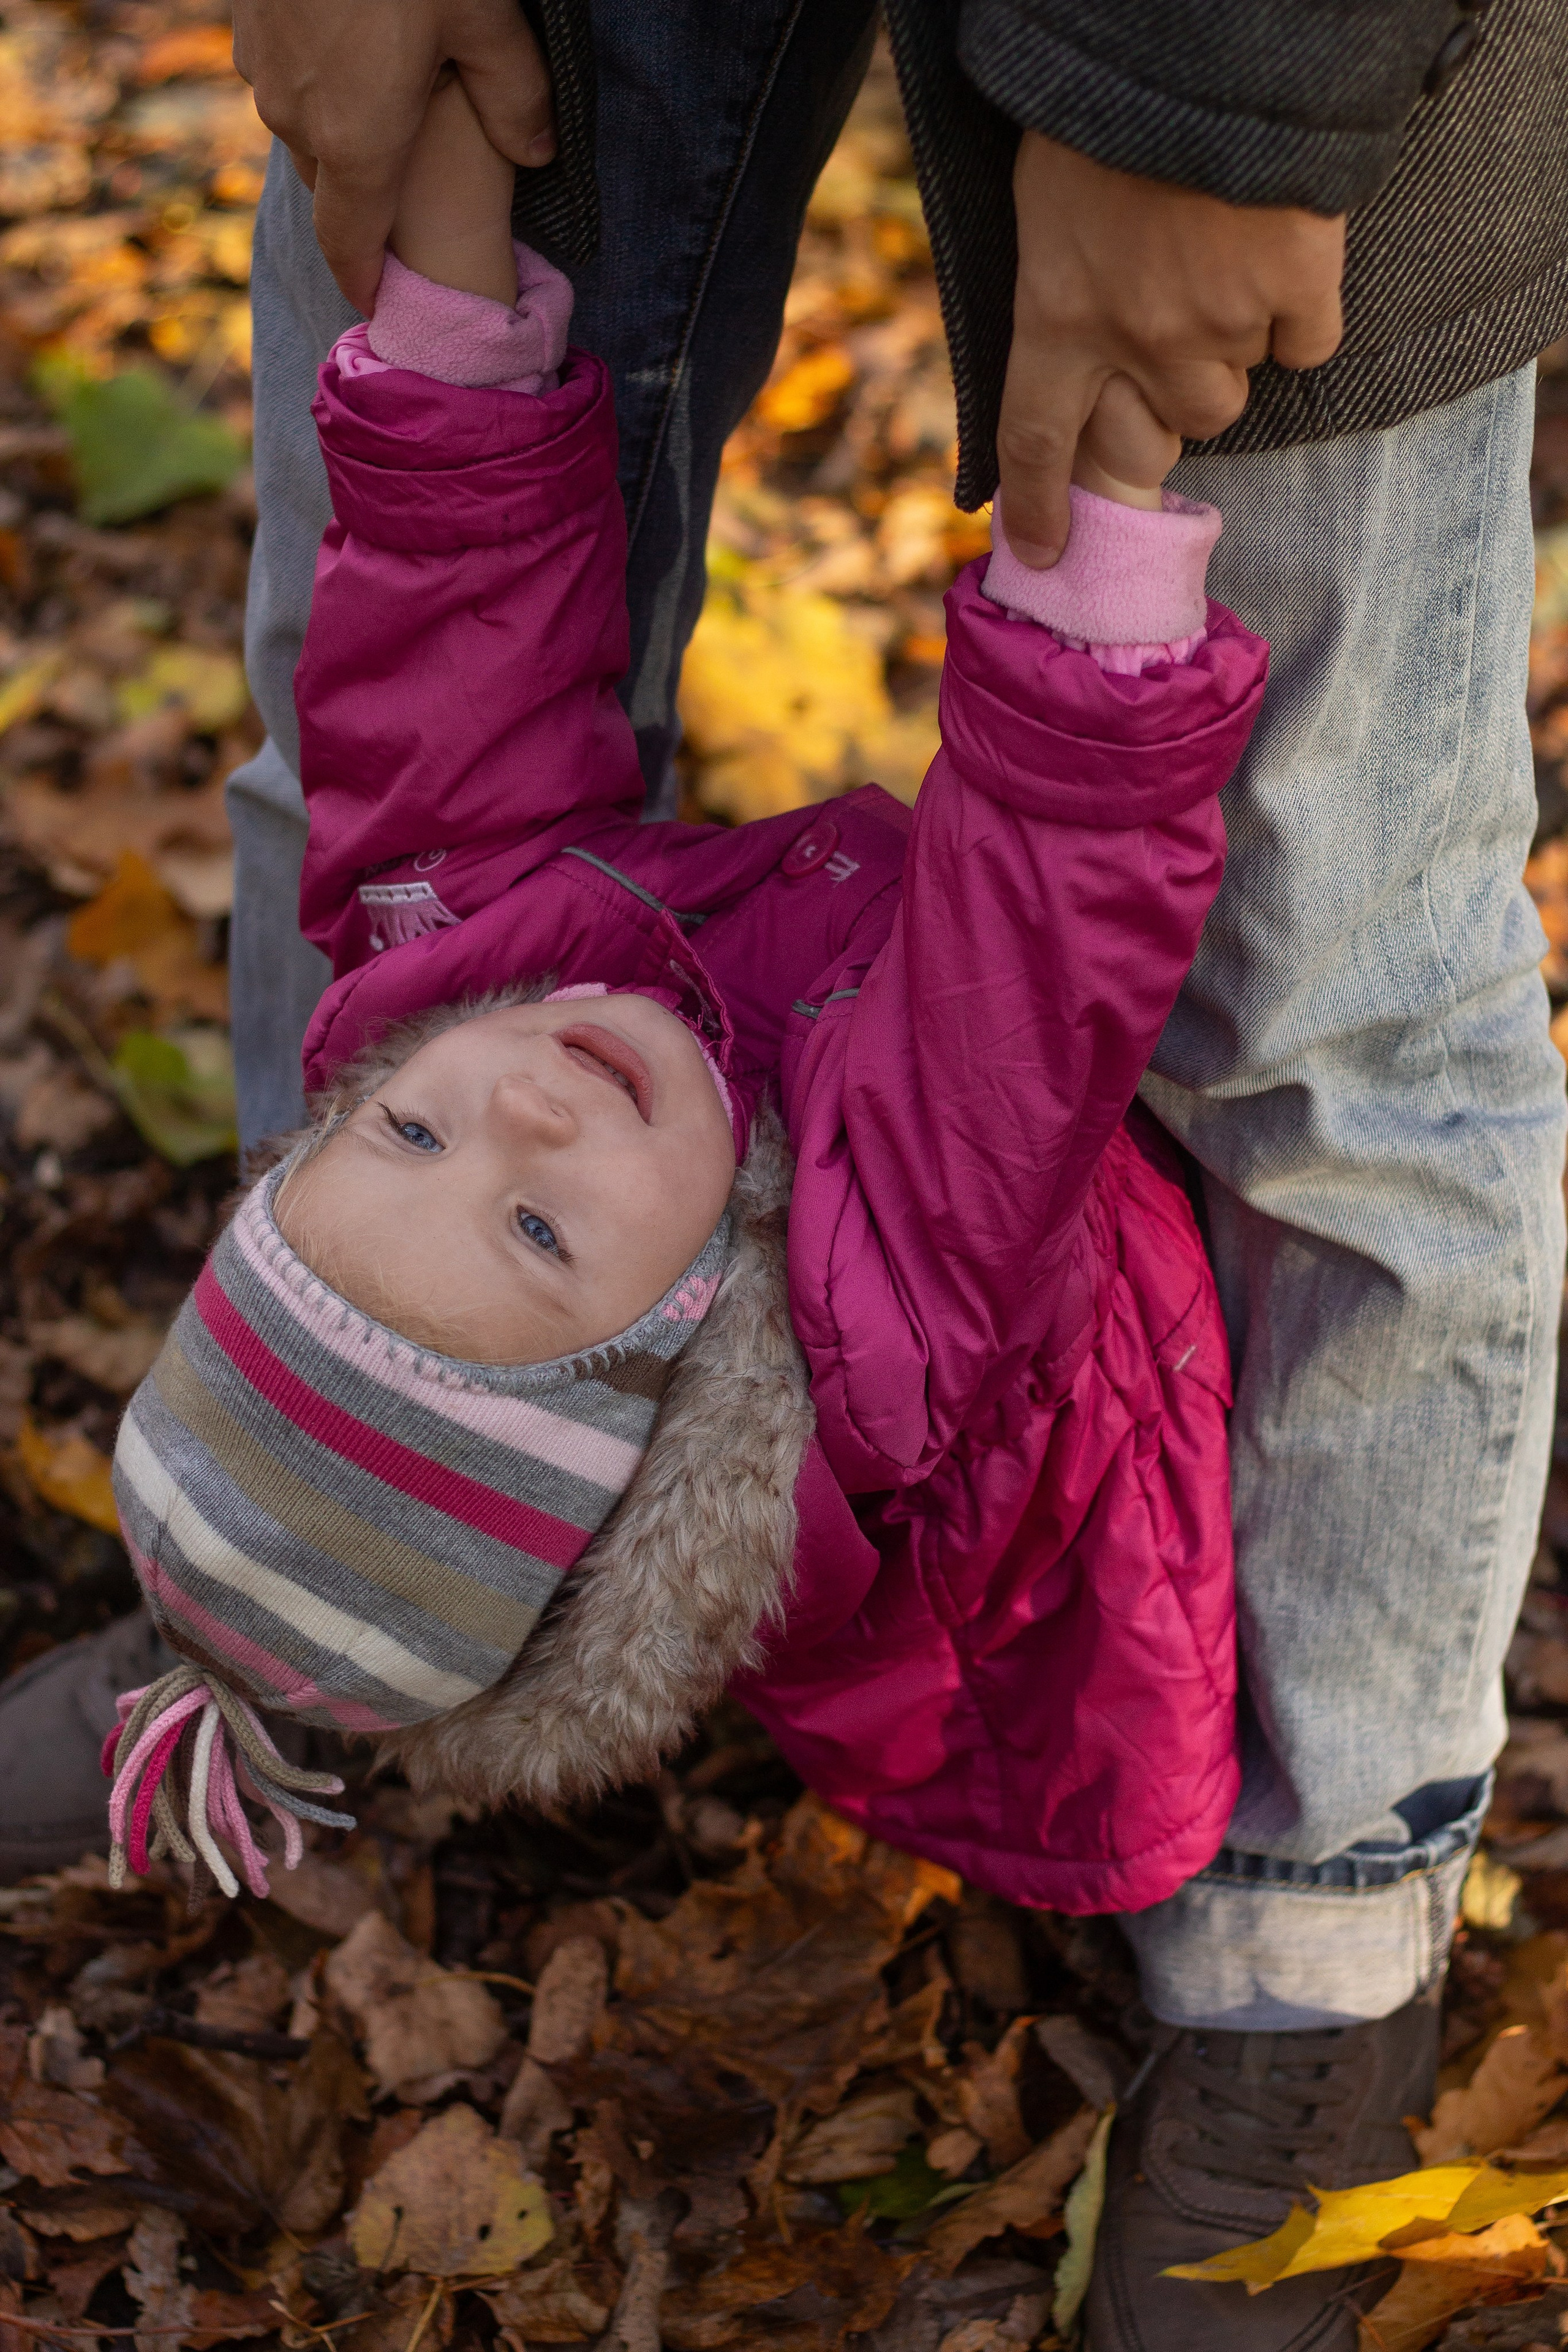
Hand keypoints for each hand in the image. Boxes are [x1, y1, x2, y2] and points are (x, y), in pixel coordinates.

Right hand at [232, 0, 553, 314]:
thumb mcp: (483, 18)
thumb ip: (516, 94)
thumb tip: (539, 156)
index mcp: (357, 143)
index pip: (352, 244)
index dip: (366, 281)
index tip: (379, 304)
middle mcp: (297, 119)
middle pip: (334, 188)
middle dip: (367, 200)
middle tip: (407, 197)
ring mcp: (263, 67)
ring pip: (304, 128)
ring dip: (342, 133)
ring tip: (386, 109)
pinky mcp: (246, 19)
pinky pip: (286, 76)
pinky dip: (319, 82)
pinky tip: (352, 47)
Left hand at [998, 130, 1345, 563]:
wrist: (1204, 47)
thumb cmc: (1109, 106)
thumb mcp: (1045, 201)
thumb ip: (1060, 288)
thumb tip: (1080, 359)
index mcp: (1057, 314)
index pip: (1037, 440)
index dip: (1041, 505)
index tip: (1047, 554)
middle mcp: (1134, 337)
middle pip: (1154, 441)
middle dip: (1157, 420)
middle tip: (1165, 363)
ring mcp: (1219, 319)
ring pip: (1227, 397)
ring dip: (1224, 358)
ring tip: (1217, 272)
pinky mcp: (1295, 287)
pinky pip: (1306, 346)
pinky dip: (1299, 318)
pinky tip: (1280, 261)